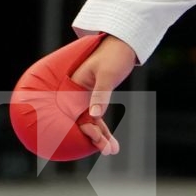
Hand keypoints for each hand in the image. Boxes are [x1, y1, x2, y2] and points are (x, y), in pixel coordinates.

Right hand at [69, 36, 137, 156]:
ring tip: (113, 150)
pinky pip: (96, 117)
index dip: (86, 128)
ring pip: (90, 121)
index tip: (97, 137)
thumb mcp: (108, 75)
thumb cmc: (114, 56)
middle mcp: (75, 93)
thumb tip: (95, 115)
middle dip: (95, 137)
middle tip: (109, 150)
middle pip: (82, 120)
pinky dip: (104, 129)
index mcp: (73, 86)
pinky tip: (112, 143)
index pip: (75, 113)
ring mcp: (84, 97)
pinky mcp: (94, 99)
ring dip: (101, 136)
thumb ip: (100, 95)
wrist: (122, 45)